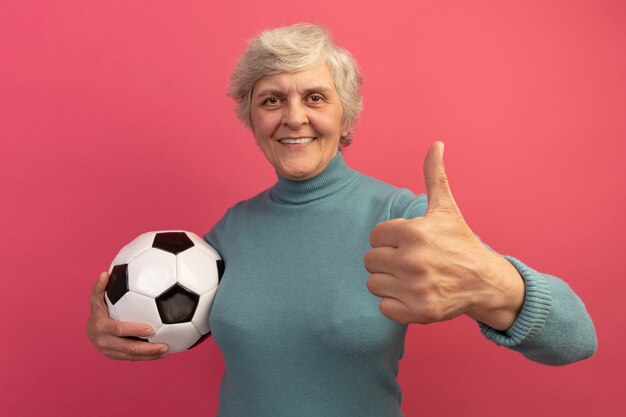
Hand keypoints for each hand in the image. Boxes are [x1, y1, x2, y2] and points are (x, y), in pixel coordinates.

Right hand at [86, 271, 168, 360]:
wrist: (90, 330)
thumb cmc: (98, 310)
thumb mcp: (96, 298)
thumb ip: (100, 287)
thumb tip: (104, 274)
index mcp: (101, 327)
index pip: (119, 329)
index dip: (134, 330)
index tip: (151, 329)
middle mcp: (104, 342)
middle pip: (128, 348)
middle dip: (147, 349)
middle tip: (165, 346)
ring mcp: (110, 352)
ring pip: (132, 356)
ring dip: (150, 355)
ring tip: (167, 351)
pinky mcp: (116, 357)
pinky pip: (132, 358)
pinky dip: (147, 357)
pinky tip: (161, 353)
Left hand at [364, 142, 523, 329]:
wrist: (485, 282)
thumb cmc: (460, 243)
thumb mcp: (446, 209)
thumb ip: (434, 176)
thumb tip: (436, 144)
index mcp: (414, 232)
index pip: (375, 236)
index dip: (388, 239)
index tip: (408, 243)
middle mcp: (413, 260)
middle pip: (370, 260)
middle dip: (386, 260)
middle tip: (409, 261)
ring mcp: (415, 288)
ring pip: (373, 283)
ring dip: (388, 282)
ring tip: (410, 278)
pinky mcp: (418, 312)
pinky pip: (383, 307)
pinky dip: (395, 304)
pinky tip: (413, 294)